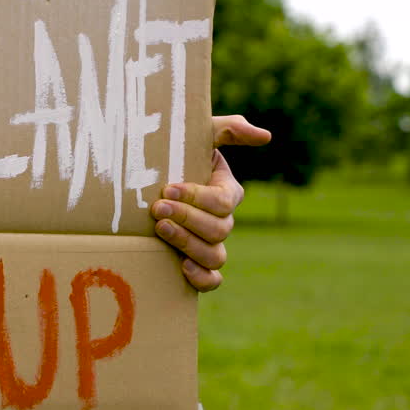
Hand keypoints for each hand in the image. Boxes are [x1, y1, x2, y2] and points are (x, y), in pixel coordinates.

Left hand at [151, 115, 269, 291]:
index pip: (223, 201)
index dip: (198, 198)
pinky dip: (202, 277)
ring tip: (161, 229)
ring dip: (188, 244)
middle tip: (157, 209)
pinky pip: (211, 280)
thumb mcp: (197, 134)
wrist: (143, 177)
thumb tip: (266, 136)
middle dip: (187, 219)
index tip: (169, 189)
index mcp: (226, 191)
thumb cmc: (173, 152)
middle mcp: (222, 220)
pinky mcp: (196, 263)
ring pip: (215, 255)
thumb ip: (229, 129)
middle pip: (219, 229)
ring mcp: (210, 243)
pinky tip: (182, 267)